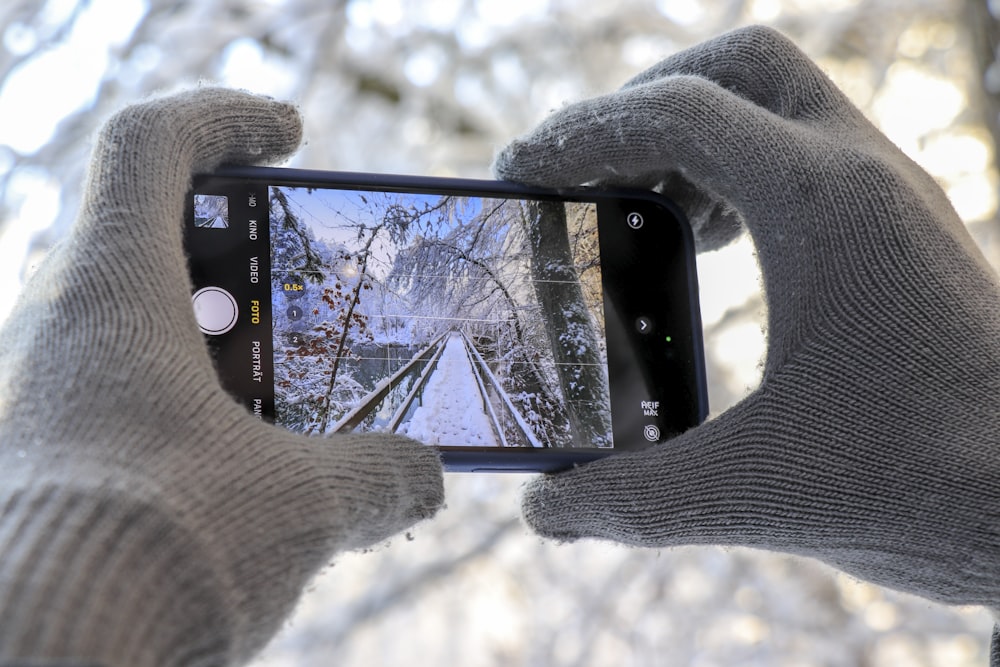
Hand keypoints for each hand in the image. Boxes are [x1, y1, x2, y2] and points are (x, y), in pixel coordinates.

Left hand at [0, 89, 443, 665]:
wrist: (43, 658)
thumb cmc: (158, 551)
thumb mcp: (303, 503)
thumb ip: (384, 475)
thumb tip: (425, 475)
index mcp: (115, 295)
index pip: (151, 141)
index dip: (229, 115)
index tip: (294, 136)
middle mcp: (68, 328)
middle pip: (155, 228)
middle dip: (245, 247)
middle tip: (307, 283)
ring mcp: (56, 390)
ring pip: (149, 317)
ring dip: (230, 335)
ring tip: (298, 385)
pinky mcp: (62, 451)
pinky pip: (138, 388)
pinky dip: (206, 398)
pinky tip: (260, 459)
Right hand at [495, 26, 999, 613]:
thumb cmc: (931, 483)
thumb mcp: (756, 491)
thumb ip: (633, 501)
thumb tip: (545, 509)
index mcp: (822, 205)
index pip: (677, 112)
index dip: (581, 132)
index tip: (523, 169)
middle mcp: (864, 175)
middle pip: (739, 66)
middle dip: (646, 100)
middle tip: (587, 167)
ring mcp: (893, 196)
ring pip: (781, 101)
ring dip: (697, 133)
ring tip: (638, 204)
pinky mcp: (904, 229)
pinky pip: (809, 153)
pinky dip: (741, 173)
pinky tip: (715, 248)